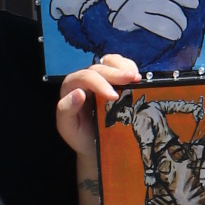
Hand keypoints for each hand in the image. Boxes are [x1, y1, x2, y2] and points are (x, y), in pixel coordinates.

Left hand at [56, 53, 138, 174]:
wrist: (94, 143)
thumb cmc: (80, 135)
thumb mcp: (68, 127)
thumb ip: (66, 110)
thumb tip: (78, 93)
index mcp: (71, 87)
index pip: (85, 77)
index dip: (100, 83)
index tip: (114, 96)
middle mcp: (85, 79)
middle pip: (100, 67)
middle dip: (116, 73)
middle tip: (132, 79)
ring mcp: (101, 77)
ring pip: (111, 61)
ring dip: (124, 67)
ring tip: (136, 77)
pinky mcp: (114, 80)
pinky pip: (121, 65)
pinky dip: (130, 68)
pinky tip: (137, 78)